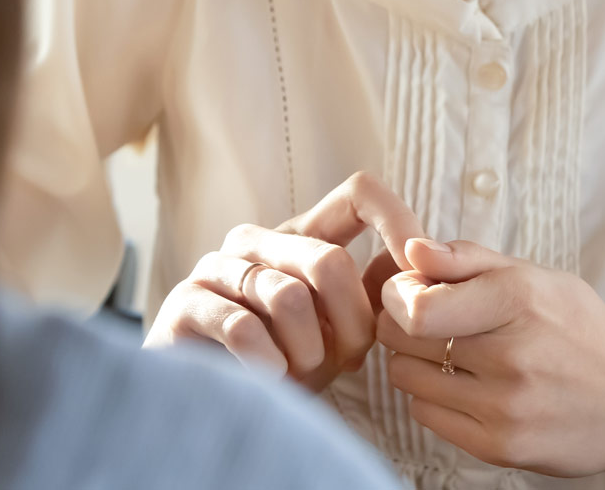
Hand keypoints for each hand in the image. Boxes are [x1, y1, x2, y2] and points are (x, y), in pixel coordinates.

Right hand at [144, 172, 427, 391]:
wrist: (210, 409)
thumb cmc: (282, 366)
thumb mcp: (339, 331)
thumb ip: (373, 291)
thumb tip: (420, 256)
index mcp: (299, 236)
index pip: (358, 194)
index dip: (397, 223)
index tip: (420, 272)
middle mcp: (256, 240)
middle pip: (329, 260)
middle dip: (351, 325)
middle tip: (347, 362)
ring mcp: (215, 267)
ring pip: (287, 298)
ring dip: (307, 353)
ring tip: (298, 374)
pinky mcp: (184, 304)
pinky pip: (242, 327)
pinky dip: (268, 364)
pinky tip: (269, 378)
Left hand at [376, 239, 604, 476]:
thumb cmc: (584, 331)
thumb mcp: (538, 278)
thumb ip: (469, 259)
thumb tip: (411, 249)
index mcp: (519, 301)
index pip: (414, 308)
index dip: (398, 296)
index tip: (410, 292)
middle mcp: (512, 357)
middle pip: (402, 339)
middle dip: (403, 323)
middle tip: (429, 321)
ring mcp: (505, 409)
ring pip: (406, 378)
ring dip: (416, 362)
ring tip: (453, 355)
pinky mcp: (500, 448)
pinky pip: (426, 415)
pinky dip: (434, 397)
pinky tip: (466, 386)